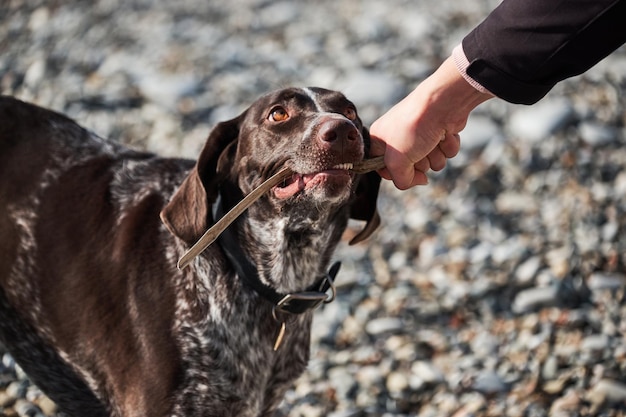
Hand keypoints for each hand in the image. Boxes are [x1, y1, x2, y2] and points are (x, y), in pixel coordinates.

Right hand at [369, 56, 492, 188]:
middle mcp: (398, 136)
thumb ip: (401, 180)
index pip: (382, 168)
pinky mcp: (439, 132)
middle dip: (420, 164)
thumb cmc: (413, 127)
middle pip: (410, 168)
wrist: (443, 103)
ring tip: (434, 141)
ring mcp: (420, 134)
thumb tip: (421, 181)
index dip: (395, 174)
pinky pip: (444, 152)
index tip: (405, 173)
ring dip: (436, 157)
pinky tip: (446, 134)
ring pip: (430, 163)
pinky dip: (448, 146)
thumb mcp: (397, 160)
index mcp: (380, 139)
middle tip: (420, 150)